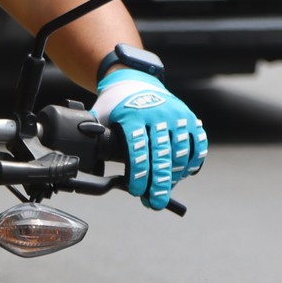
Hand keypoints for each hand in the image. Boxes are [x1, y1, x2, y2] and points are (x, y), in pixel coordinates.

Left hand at [91, 68, 205, 210]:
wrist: (135, 80)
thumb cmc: (117, 104)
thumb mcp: (101, 116)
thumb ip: (95, 137)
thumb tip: (84, 160)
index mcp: (132, 115)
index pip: (137, 149)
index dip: (138, 173)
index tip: (137, 190)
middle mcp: (157, 114)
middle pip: (161, 154)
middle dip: (159, 183)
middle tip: (156, 202)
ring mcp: (175, 115)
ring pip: (180, 151)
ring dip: (174, 175)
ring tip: (166, 189)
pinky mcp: (188, 117)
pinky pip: (197, 142)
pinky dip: (192, 161)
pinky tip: (183, 174)